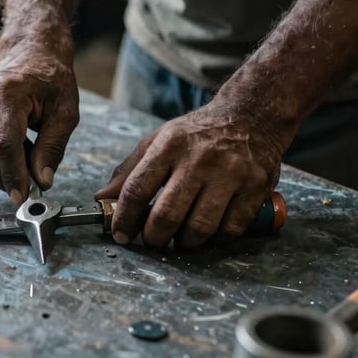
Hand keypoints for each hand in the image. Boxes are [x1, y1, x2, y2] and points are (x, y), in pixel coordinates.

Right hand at [0, 42, 78, 203]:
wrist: (30, 55)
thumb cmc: (50, 81)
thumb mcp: (65, 113)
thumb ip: (53, 147)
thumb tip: (41, 180)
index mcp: (7, 94)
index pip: (3, 144)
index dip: (12, 174)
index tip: (22, 195)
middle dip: (2, 179)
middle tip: (24, 186)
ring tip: (22, 155)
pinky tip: (6, 147)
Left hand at [94, 102, 285, 248]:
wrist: (250, 116)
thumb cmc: (196, 134)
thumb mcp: (158, 141)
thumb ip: (128, 171)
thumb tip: (102, 199)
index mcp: (168, 147)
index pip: (137, 189)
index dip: (124, 217)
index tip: (119, 234)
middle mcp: (198, 160)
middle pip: (167, 214)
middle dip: (154, 237)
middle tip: (152, 240)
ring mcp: (229, 174)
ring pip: (200, 227)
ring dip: (185, 242)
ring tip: (181, 238)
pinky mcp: (255, 187)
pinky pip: (231, 229)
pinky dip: (216, 238)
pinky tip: (210, 231)